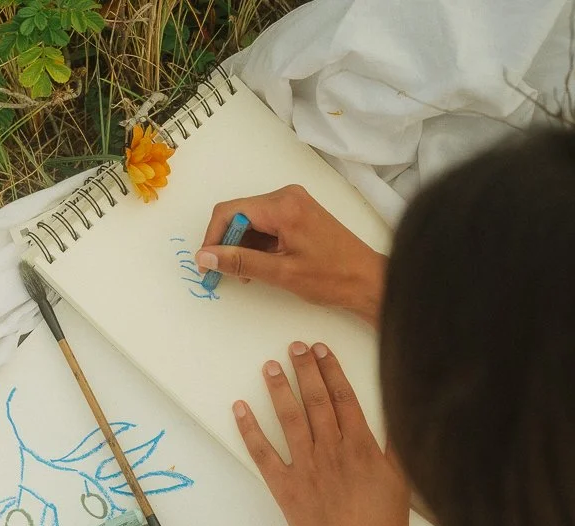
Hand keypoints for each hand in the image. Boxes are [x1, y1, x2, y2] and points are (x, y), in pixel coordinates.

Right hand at [197, 186, 385, 326]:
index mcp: (283, 206)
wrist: (368, 280)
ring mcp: (294, 203)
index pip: (230, 212)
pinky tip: (261, 265)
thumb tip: (205, 257)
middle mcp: (287, 196)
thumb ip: (239, 262)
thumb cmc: (332, 278)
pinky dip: (257, 244)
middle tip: (224, 274)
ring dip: (242, 246)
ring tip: (247, 274)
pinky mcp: (299, 213)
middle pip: (239, 213)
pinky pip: (266, 223)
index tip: (207, 265)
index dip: (213, 238)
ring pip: (251, 220)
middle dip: (227, 243)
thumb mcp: (280, 273)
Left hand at [236, 341, 408, 525]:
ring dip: (279, 389)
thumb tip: (399, 412)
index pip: (345, 397)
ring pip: (290, 419)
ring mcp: (305, 469)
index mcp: (362, 447)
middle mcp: (331, 451)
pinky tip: (240, 409)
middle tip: (294, 346)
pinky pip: (263, 453)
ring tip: (270, 366)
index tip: (322, 349)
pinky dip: (250, 429)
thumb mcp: (403, 483)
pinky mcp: (285, 489)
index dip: (332, 370)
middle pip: (316, 401)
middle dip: (305, 370)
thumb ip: (396, 446)